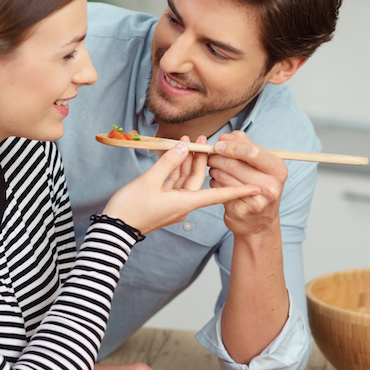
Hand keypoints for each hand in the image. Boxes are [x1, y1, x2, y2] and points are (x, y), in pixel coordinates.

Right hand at [103, 141, 258, 233]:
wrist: (114, 230)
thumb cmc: (131, 209)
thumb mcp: (149, 182)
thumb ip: (167, 163)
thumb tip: (183, 148)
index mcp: (185, 202)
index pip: (218, 194)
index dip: (237, 190)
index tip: (256, 188)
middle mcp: (183, 203)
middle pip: (198, 179)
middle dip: (203, 160)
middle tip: (206, 139)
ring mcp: (172, 203)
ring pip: (185, 178)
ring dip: (187, 161)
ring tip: (189, 141)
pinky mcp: (162, 201)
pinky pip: (173, 182)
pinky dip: (175, 168)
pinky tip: (175, 154)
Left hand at [208, 131, 287, 237]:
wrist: (259, 223)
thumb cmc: (259, 187)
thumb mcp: (260, 165)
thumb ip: (244, 145)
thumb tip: (225, 137)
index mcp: (278, 170)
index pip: (253, 152)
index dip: (232, 146)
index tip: (219, 144)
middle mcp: (271, 187)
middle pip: (235, 164)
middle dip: (217, 157)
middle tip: (211, 155)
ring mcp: (256, 201)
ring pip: (224, 176)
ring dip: (214, 169)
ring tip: (215, 168)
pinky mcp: (240, 211)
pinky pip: (219, 189)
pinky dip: (214, 182)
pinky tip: (218, 182)